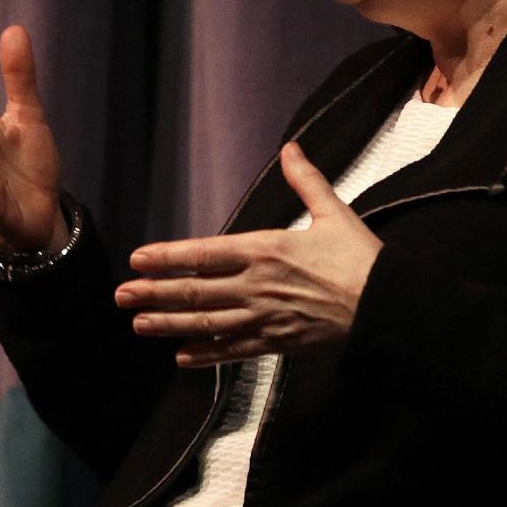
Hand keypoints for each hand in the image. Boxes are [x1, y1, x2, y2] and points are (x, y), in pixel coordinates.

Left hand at [116, 141, 383, 365]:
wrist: (386, 305)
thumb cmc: (360, 257)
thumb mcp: (333, 211)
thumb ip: (306, 180)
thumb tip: (290, 148)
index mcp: (266, 250)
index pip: (205, 254)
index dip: (168, 257)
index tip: (139, 259)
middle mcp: (257, 286)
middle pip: (196, 292)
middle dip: (155, 294)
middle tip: (121, 296)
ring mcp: (265, 318)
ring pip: (207, 323)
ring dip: (169, 325)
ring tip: (138, 324)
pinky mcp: (278, 342)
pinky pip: (234, 351)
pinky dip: (206, 355)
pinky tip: (182, 357)